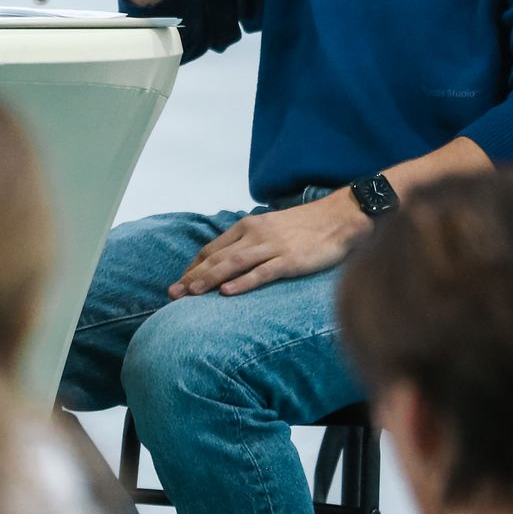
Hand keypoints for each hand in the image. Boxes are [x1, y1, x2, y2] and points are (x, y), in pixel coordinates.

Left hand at [170, 190, 370, 298]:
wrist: (340, 218)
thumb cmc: (305, 227)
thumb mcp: (270, 229)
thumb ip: (249, 243)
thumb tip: (228, 263)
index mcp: (247, 227)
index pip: (212, 249)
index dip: (193, 267)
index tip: (179, 283)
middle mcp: (254, 235)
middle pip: (216, 258)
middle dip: (192, 276)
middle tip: (172, 294)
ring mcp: (272, 247)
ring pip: (232, 264)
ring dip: (208, 280)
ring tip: (190, 294)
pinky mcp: (290, 260)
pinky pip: (262, 272)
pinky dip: (242, 283)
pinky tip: (226, 293)